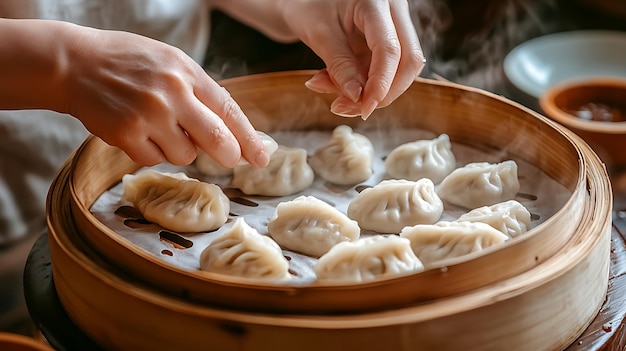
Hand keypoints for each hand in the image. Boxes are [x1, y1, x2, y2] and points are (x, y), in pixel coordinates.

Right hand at [62, 25, 268, 167]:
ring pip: (185, 155)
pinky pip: (155, 160)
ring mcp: (149, 116)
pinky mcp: (126, 136)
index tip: (262, 158)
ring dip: (179, 149)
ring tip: (159, 127)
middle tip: (229, 159)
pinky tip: (138, 132)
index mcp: (187, 72)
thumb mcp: (170, 62)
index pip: (229, 110)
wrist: (75, 63)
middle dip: (228, 155)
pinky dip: (151, 152)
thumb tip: (227, 127)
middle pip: (217, 140)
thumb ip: (199, 90)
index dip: (249, 138)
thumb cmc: (128, 62)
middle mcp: (172, 94)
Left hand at [281, 0, 424, 118]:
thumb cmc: (308, 7)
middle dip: (385, 92)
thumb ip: (340, 66)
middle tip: (351, 109)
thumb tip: (358, 98)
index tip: (364, 109)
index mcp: (376, 2)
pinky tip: (338, 84)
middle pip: (409, 60)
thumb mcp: (318, 35)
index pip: (390, 48)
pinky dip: (366, 84)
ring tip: (335, 94)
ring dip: (372, 91)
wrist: (304, 0)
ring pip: (402, 69)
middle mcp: (393, 11)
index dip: (381, 84)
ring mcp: (395, 25)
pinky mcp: (389, 40)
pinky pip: (388, 69)